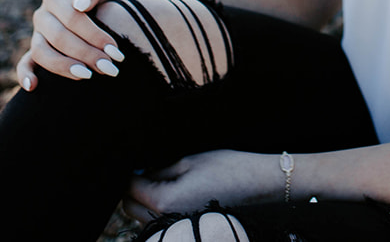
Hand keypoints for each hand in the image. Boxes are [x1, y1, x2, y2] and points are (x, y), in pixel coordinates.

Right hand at [15, 0, 124, 89]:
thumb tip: (80, 5)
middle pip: (59, 38)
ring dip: (64, 67)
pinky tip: (33, 87)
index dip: (94, 35)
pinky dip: (25, 74)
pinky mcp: (37, 49)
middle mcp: (42, 15)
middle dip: (86, 54)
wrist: (96, 1)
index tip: (115, 51)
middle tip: (109, 68)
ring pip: (42, 53)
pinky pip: (25, 62)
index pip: (72, 19)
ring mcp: (37, 34)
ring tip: (88, 75)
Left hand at [122, 151, 281, 223]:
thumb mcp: (189, 161)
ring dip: (146, 201)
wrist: (258, 185)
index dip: (130, 173)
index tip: (136, 162)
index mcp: (164, 201)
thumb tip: (141, 173)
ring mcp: (176, 228)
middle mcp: (166, 221)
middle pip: (131, 207)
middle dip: (134, 189)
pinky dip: (161, 210)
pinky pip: (161, 222)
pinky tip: (177, 193)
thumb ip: (160, 170)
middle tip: (148, 171)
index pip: (130, 189)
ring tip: (164, 181)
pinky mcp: (186, 228)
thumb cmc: (227, 169)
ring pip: (144, 217)